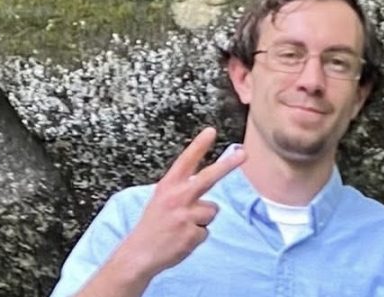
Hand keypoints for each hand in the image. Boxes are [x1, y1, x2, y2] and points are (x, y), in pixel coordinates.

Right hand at [113, 127, 245, 278]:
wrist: (139, 254)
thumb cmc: (152, 225)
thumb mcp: (161, 199)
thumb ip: (180, 189)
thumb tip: (204, 182)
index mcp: (168, 186)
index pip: (186, 161)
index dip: (199, 145)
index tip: (211, 131)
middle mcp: (177, 197)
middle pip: (209, 177)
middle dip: (228, 165)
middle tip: (244, 154)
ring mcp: (186, 215)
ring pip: (211, 211)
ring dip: (202, 219)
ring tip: (182, 227)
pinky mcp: (193, 233)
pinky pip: (206, 230)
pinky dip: (197, 235)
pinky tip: (182, 238)